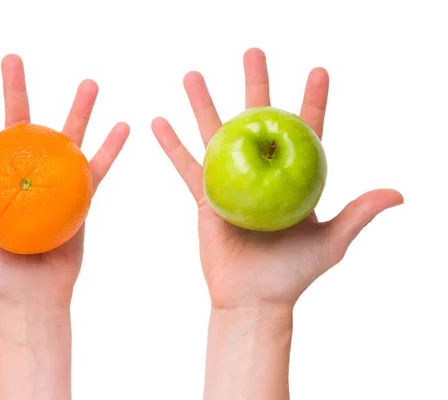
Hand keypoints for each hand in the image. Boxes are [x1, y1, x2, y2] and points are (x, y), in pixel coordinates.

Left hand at [0, 54, 129, 310]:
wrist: (31, 299)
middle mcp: (22, 175)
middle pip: (22, 125)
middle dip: (18, 90)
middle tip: (15, 60)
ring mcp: (53, 184)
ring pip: (67, 140)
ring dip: (78, 111)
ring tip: (89, 84)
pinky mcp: (80, 199)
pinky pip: (97, 169)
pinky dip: (110, 149)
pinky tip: (122, 127)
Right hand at [152, 48, 402, 313]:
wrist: (253, 298)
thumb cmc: (294, 274)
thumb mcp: (332, 243)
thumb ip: (359, 214)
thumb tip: (397, 193)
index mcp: (293, 178)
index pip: (306, 131)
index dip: (312, 100)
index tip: (317, 70)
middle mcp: (262, 173)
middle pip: (257, 120)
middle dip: (255, 85)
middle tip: (253, 53)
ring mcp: (231, 182)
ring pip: (215, 135)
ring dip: (203, 104)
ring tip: (193, 74)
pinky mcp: (204, 198)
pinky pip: (186, 166)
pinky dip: (171, 145)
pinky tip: (159, 121)